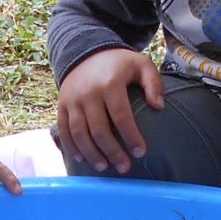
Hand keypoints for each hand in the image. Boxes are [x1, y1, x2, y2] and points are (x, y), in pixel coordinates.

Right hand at [55, 49, 164, 172]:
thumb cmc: (119, 64)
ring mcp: (72, 100)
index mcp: (110, 83)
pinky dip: (72, 147)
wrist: (86, 52)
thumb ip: (154, 83)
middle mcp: (88, 93)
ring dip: (91, 154)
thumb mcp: (141, 64)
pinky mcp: (62, 105)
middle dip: (112, 152)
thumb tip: (159, 106)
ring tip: (104, 167)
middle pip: (99, 130)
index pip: (121, 116)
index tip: (141, 153)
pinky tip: (82, 159)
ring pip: (79, 133)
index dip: (131, 136)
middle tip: (125, 167)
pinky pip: (64, 130)